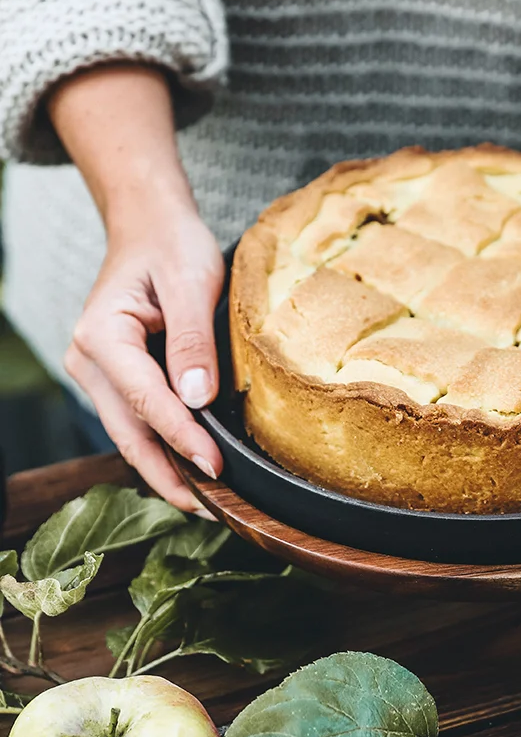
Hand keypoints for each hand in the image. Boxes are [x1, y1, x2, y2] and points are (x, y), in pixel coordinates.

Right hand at [48, 63, 224, 510]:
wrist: (151, 228)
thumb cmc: (172, 246)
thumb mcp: (193, 282)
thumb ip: (194, 340)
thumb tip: (197, 400)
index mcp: (102, 335)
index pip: (146, 400)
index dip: (182, 438)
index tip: (217, 467)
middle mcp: (87, 359)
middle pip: (129, 432)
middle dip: (169, 473)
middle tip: (212, 508)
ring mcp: (96, 374)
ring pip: (130, 434)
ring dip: (165, 468)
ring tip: (207, 502)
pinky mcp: (113, 380)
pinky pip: (136, 421)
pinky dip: (162, 447)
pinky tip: (192, 469)